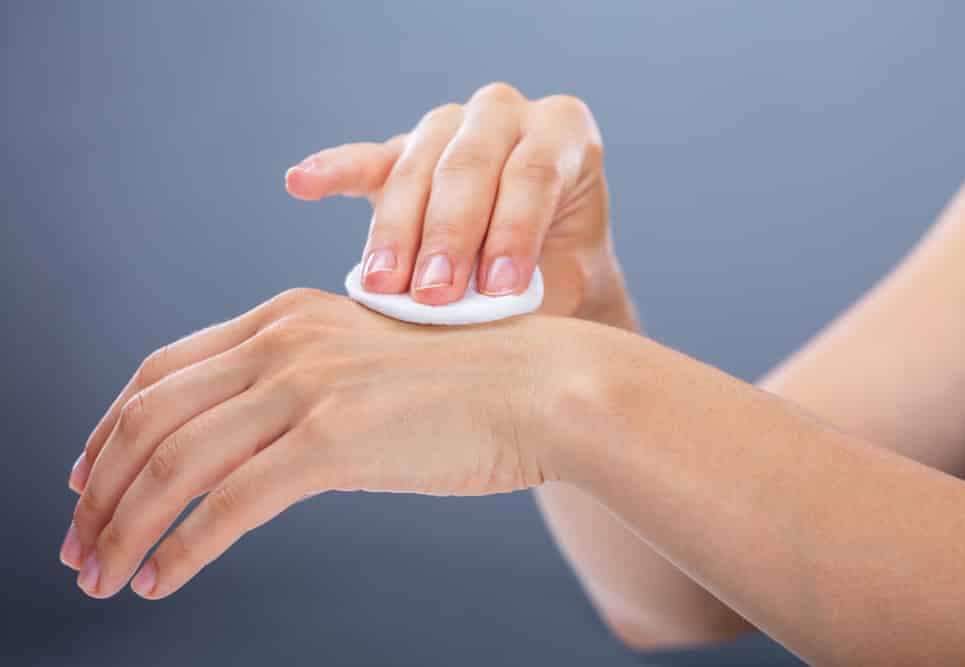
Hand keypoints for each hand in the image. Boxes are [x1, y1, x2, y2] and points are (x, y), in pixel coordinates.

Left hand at [60, 289, 575, 598]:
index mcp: (286, 317)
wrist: (545, 386)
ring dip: (124, 525)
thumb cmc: (469, 383)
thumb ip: (304, 389)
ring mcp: (308, 387)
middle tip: (76, 542)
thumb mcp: (366, 366)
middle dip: (98, 487)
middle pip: (151, 416)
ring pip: (175, 463)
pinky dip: (182, 548)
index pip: (161, 370)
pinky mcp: (335, 442)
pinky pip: (229, 505)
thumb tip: (251, 446)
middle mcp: (284, 341)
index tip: (85, 476)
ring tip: (102, 573)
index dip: (108, 427)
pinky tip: (161, 579)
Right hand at [285, 82, 633, 325]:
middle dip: (448, 235)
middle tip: (433, 295)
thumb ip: (532, 287)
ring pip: (416, 167)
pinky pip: (367, 161)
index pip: (534, 175)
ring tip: (382, 284)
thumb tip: (484, 311)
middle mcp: (506, 114)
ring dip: (396, 230)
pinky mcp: (403, 151)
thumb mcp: (565, 279)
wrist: (550, 270)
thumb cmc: (562, 274)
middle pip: (469, 165)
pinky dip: (333, 172)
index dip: (514, 232)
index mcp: (564, 132)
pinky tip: (301, 183)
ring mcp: (450, 125)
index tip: (498, 290)